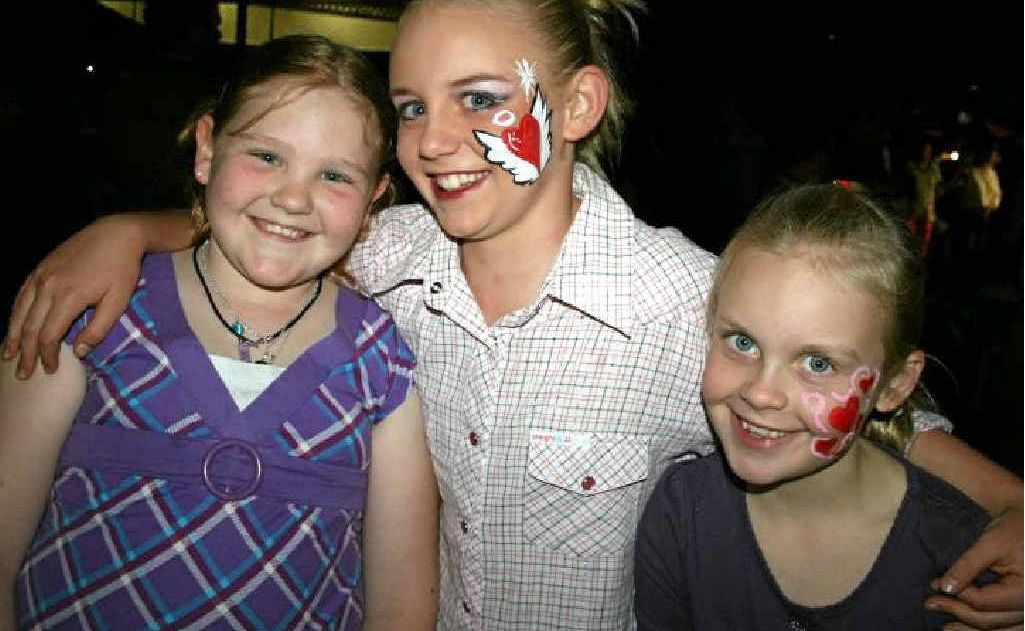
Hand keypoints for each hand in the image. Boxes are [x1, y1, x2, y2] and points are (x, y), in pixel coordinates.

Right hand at [2, 214, 145, 377]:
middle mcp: (48, 286)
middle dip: (24, 352)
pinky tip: (13, 325)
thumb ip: (98, 329)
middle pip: (29, 326)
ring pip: (19, 310)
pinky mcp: (40, 268)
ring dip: (12, 335)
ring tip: (7, 354)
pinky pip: (21, 294)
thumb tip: (79, 352)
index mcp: (68, 297)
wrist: (116, 233)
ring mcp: (41, 275)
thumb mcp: (118, 301)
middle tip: (22, 373)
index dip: (46, 355)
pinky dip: (14, 312)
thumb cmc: (122, 268)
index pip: (48, 335)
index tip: (50, 370)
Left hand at [927, 507, 1023, 629]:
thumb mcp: (991, 543)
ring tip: (946, 628)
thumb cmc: (1016, 529)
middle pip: (990, 619)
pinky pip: (1008, 626)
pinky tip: (968, 627)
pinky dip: (987, 628)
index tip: (935, 585)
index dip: (957, 595)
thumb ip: (968, 566)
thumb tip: (944, 588)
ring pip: (999, 628)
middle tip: (930, 604)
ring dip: (971, 628)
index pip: (984, 601)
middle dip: (958, 613)